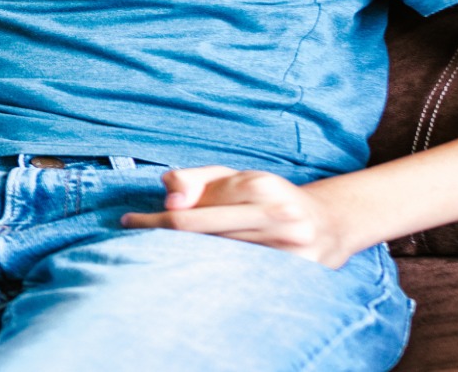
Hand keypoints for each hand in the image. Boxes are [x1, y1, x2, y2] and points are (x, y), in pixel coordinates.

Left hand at [120, 166, 358, 266]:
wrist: (329, 224)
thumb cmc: (267, 198)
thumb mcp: (232, 177)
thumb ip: (194, 179)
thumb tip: (165, 190)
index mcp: (259, 186)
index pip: (191, 213)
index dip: (154, 220)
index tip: (128, 223)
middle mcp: (278, 215)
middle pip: (204, 239)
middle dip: (165, 241)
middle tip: (134, 242)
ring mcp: (292, 247)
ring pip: (223, 262)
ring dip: (188, 263)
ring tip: (164, 260)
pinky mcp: (302, 273)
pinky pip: (247, 281)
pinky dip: (220, 279)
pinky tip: (201, 277)